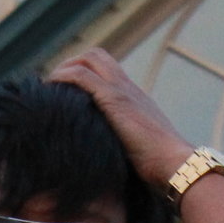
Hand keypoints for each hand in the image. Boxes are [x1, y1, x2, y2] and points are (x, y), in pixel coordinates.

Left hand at [47, 47, 198, 190]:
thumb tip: (104, 162)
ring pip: (89, 58)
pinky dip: (63, 78)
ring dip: (64, 67)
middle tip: (53, 85)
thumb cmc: (158, 166)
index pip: (107, 70)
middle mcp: (128, 88)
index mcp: (134, 98)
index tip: (64, 90)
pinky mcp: (114, 99)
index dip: (83, 73)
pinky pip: (82, 76)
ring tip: (48, 87)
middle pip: (96, 56)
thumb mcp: (135, 150)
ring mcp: (122, 90)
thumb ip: (120, 145)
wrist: (174, 163)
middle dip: (70, 64)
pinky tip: (50, 91)